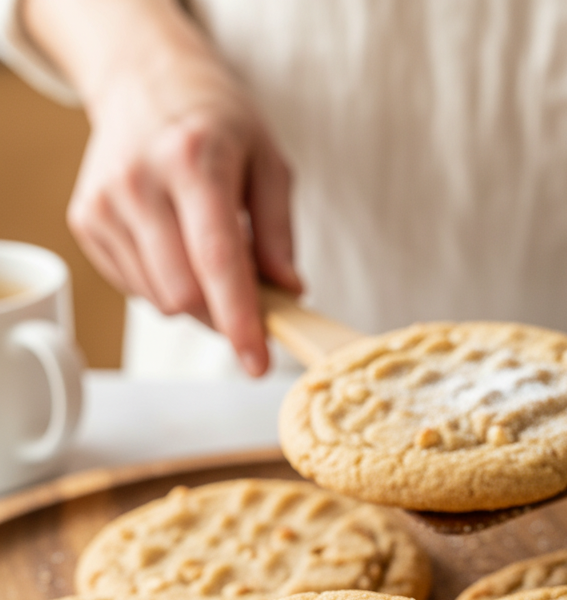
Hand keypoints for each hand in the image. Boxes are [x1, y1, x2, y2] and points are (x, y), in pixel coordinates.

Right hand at [21, 0, 300, 375]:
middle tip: (247, 295)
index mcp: (193, 159)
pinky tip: (173, 244)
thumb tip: (289, 293)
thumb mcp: (268, 161)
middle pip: (183, 294)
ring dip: (194, 299)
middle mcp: (140, 181)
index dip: (240, 320)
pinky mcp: (86, 220)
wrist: (144, 80)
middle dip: (221, 313)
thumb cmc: (217, 123)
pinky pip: (136, 289)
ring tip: (205, 250)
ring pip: (159, 300)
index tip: (258, 363)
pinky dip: (165, 284)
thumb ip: (281, 232)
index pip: (217, 261)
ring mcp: (106, 202)